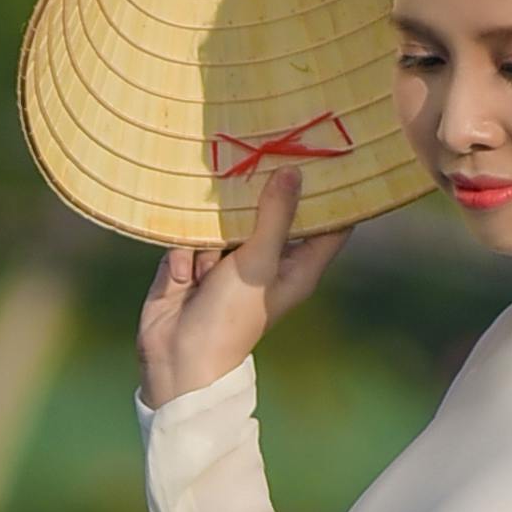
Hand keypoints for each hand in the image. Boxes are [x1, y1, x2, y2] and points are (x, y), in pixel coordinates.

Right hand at [139, 161, 342, 401]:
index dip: (334, 193)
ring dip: (212, 236)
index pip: (330, 224)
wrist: (176, 357)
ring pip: (224, 218)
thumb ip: (275, 215)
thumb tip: (294, 173)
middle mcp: (267, 258)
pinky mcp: (193, 259)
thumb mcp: (258, 262)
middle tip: (252, 161)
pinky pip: (192, 234)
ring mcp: (229, 258)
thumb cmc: (231, 318)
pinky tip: (183, 280)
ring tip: (208, 270)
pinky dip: (186, 253)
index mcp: (298, 265)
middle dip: (258, 195)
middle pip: (273, 210)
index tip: (335, 155)